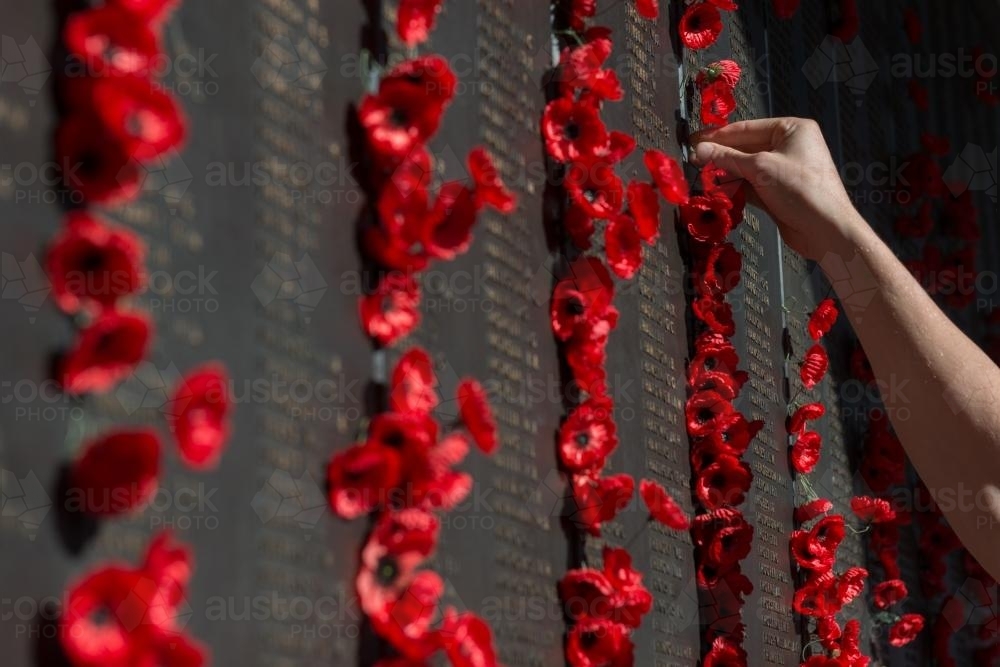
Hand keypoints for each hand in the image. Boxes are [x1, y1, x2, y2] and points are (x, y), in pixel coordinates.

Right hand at [691, 117, 862, 260]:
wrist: (825, 229)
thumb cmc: (801, 190)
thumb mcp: (760, 168)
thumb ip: (727, 158)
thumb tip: (699, 150)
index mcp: (791, 129)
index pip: (747, 128)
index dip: (718, 135)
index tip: (694, 141)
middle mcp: (788, 146)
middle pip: (745, 148)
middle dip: (720, 156)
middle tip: (692, 161)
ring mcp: (782, 170)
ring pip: (745, 168)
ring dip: (725, 174)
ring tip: (700, 177)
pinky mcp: (777, 192)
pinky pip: (750, 185)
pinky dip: (734, 189)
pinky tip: (717, 192)